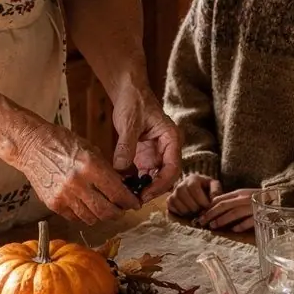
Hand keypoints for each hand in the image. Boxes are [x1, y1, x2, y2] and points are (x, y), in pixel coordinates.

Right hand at [14, 121, 137, 225]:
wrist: (32, 146)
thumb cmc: (63, 143)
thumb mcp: (91, 150)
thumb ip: (107, 170)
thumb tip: (123, 188)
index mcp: (90, 166)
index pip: (117, 193)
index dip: (130, 202)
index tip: (134, 204)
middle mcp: (78, 183)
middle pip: (106, 211)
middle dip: (118, 213)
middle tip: (121, 209)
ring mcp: (64, 196)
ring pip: (91, 218)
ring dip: (101, 216)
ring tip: (104, 208)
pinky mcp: (53, 204)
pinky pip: (75, 218)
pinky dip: (84, 215)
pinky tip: (86, 206)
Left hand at [112, 87, 180, 202]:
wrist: (129, 92)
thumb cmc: (134, 101)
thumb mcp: (129, 123)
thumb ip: (126, 146)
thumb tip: (121, 170)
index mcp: (171, 138)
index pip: (173, 167)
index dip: (161, 184)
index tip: (145, 194)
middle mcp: (168, 149)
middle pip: (166, 177)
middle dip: (151, 190)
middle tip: (134, 200)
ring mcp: (157, 154)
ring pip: (154, 179)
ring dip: (143, 188)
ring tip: (127, 197)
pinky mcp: (146, 156)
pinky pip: (143, 174)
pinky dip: (134, 182)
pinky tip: (123, 187)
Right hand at [168, 173, 222, 218]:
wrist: (199, 190)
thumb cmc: (207, 189)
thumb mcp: (214, 186)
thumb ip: (216, 191)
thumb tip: (213, 200)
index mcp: (193, 178)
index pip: (193, 188)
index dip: (200, 199)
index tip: (207, 207)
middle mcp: (181, 183)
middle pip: (183, 194)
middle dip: (194, 206)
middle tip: (201, 211)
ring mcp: (174, 192)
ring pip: (176, 201)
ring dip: (186, 210)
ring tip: (195, 212)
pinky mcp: (170, 199)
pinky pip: (170, 206)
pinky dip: (179, 212)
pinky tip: (187, 213)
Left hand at [199, 188, 257, 231]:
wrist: (279, 197)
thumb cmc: (257, 198)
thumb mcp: (242, 196)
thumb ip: (230, 200)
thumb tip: (213, 206)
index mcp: (239, 193)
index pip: (220, 199)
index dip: (209, 207)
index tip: (200, 214)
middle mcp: (244, 198)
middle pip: (224, 206)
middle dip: (211, 214)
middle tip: (202, 222)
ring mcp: (252, 206)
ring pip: (235, 212)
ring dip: (223, 220)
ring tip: (213, 226)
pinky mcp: (261, 214)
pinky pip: (250, 220)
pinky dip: (241, 225)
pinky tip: (234, 230)